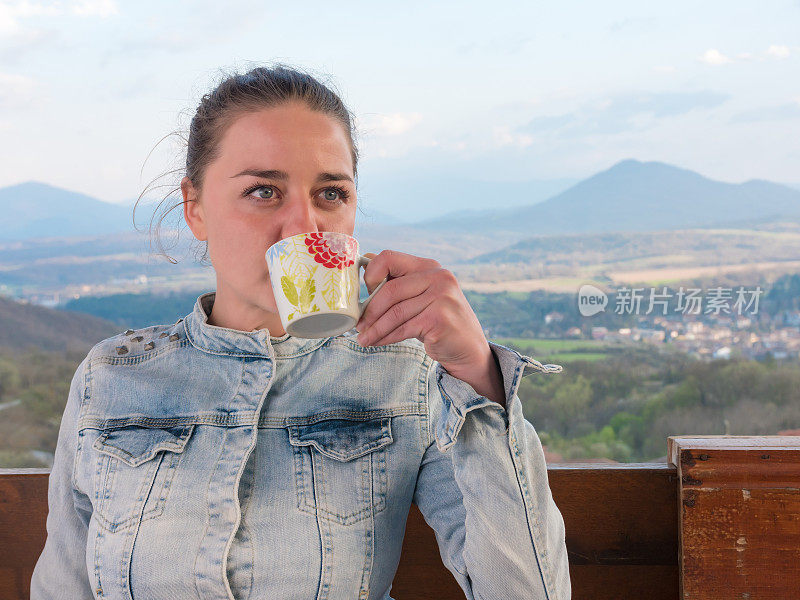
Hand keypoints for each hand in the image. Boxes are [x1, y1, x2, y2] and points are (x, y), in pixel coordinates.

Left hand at [356, 250, 505, 405]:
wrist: (468, 348)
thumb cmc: (437, 321)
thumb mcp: (420, 296)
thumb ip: (399, 281)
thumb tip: (366, 262)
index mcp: (429, 266)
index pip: (389, 257)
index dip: (371, 275)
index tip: (363, 295)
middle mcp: (438, 276)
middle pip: (390, 289)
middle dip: (370, 310)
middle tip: (358, 325)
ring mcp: (442, 296)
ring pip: (395, 312)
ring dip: (375, 328)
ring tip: (363, 339)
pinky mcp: (440, 318)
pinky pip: (404, 328)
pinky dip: (386, 337)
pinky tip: (377, 342)